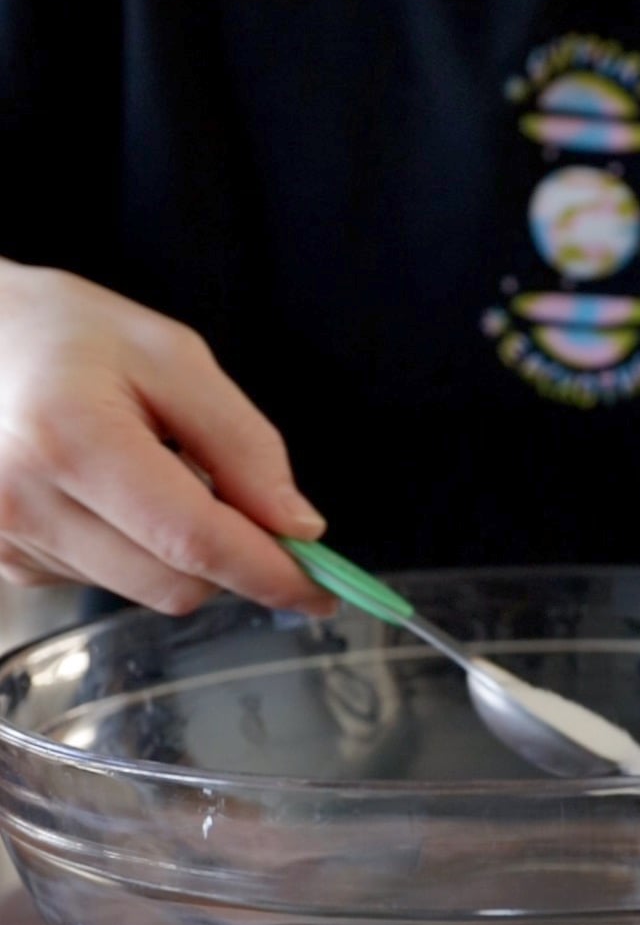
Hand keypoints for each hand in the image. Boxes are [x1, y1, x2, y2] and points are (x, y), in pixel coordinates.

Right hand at [0, 261, 335, 616]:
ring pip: (145, 589)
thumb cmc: (61, 333)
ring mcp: (7, 541)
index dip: (271, 573)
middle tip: (243, 504)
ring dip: (177, 551)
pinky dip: (134, 550)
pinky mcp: (3, 561)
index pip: (196, 540)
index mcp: (72, 439)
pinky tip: (107, 493)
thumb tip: (298, 527)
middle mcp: (26, 503)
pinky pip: (106, 582)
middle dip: (231, 560)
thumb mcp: (167, 356)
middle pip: (177, 583)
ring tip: (147, 471)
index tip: (323, 591)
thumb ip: (242, 442)